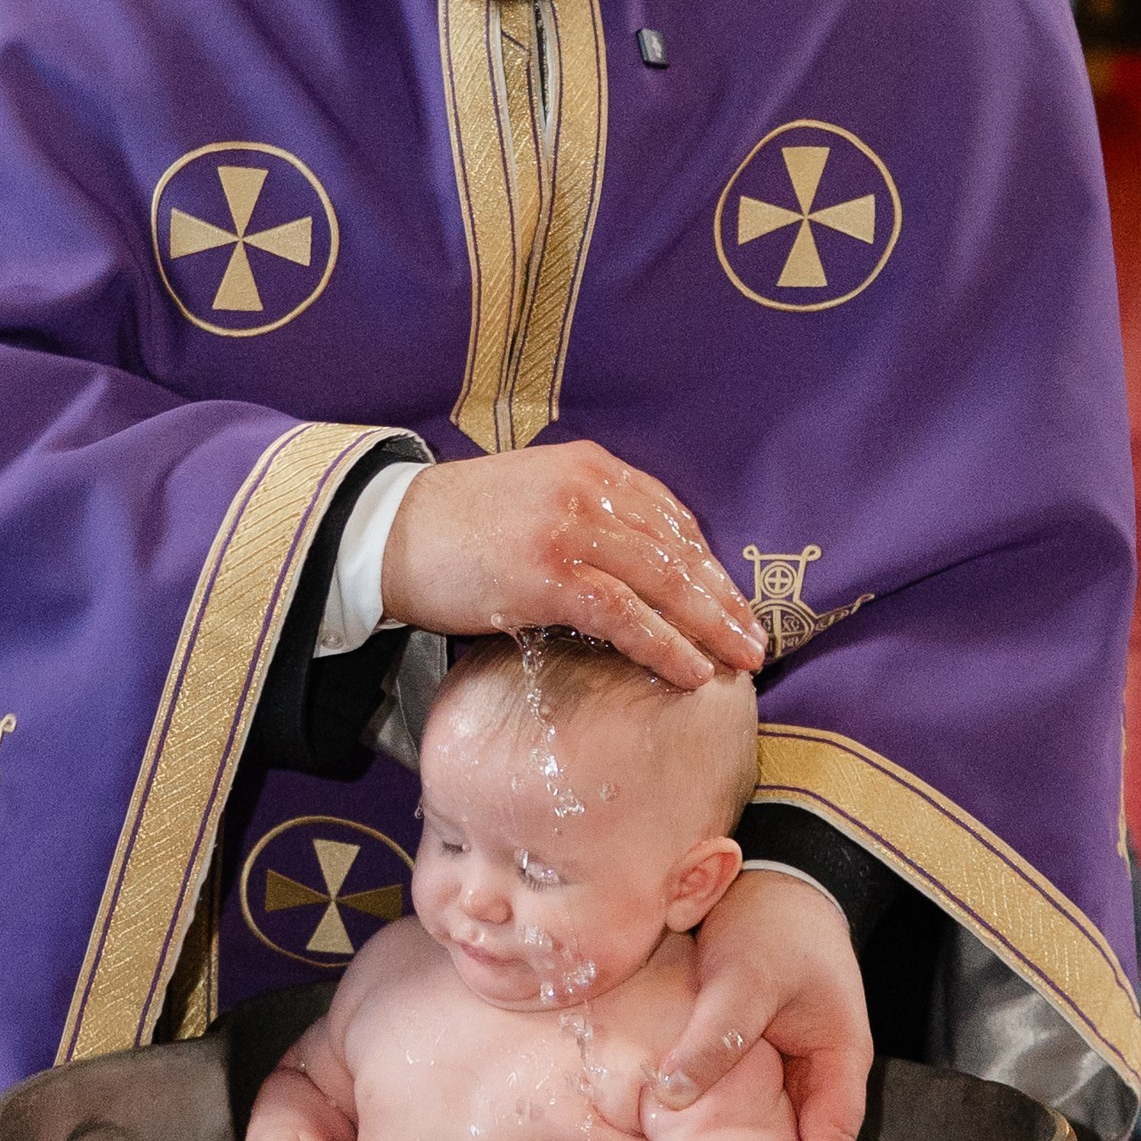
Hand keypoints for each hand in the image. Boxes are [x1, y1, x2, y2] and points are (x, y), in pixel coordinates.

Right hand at [379, 442, 765, 691]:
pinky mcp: (549, 574)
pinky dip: (664, 645)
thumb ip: (582, 521)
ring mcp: (570, 529)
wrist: (385, 532)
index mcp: (589, 468)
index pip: (670, 517)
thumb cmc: (452, 531)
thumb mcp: (530, 504)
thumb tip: (626, 571)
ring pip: (662, 581)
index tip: (732, 602)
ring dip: (708, 627)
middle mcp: (588, 489)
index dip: (708, 565)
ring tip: (739, 664)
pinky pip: (624, 614)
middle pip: (678, 550)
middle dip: (723, 599)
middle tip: (755, 641)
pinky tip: (690, 672)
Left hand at [656, 872, 871, 1140]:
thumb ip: (716, 1035)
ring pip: (779, 1138)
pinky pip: (752, 1115)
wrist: (772, 883)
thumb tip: (670, 1095)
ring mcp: (793, 1072)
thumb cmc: (774, 923)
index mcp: (842, 1059)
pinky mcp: (762, 1065)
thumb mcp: (746, 974)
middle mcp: (822, 1074)